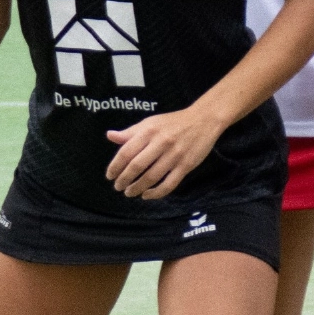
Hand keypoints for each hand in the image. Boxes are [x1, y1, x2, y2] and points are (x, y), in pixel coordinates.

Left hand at [105, 107, 225, 198]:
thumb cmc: (173, 122)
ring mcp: (174, 155)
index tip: (110, 176)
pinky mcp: (186, 165)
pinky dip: (156, 193)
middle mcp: (161, 142)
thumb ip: (130, 132)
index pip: (126, 152)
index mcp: (149, 131)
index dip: (115, 166)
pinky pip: (169, 184)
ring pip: (151, 177)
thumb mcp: (150, 122)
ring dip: (137, 188)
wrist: (203, 120)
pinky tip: (147, 195)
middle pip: (137, 166)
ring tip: (129, 192)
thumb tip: (110, 136)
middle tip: (118, 187)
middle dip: (124, 180)